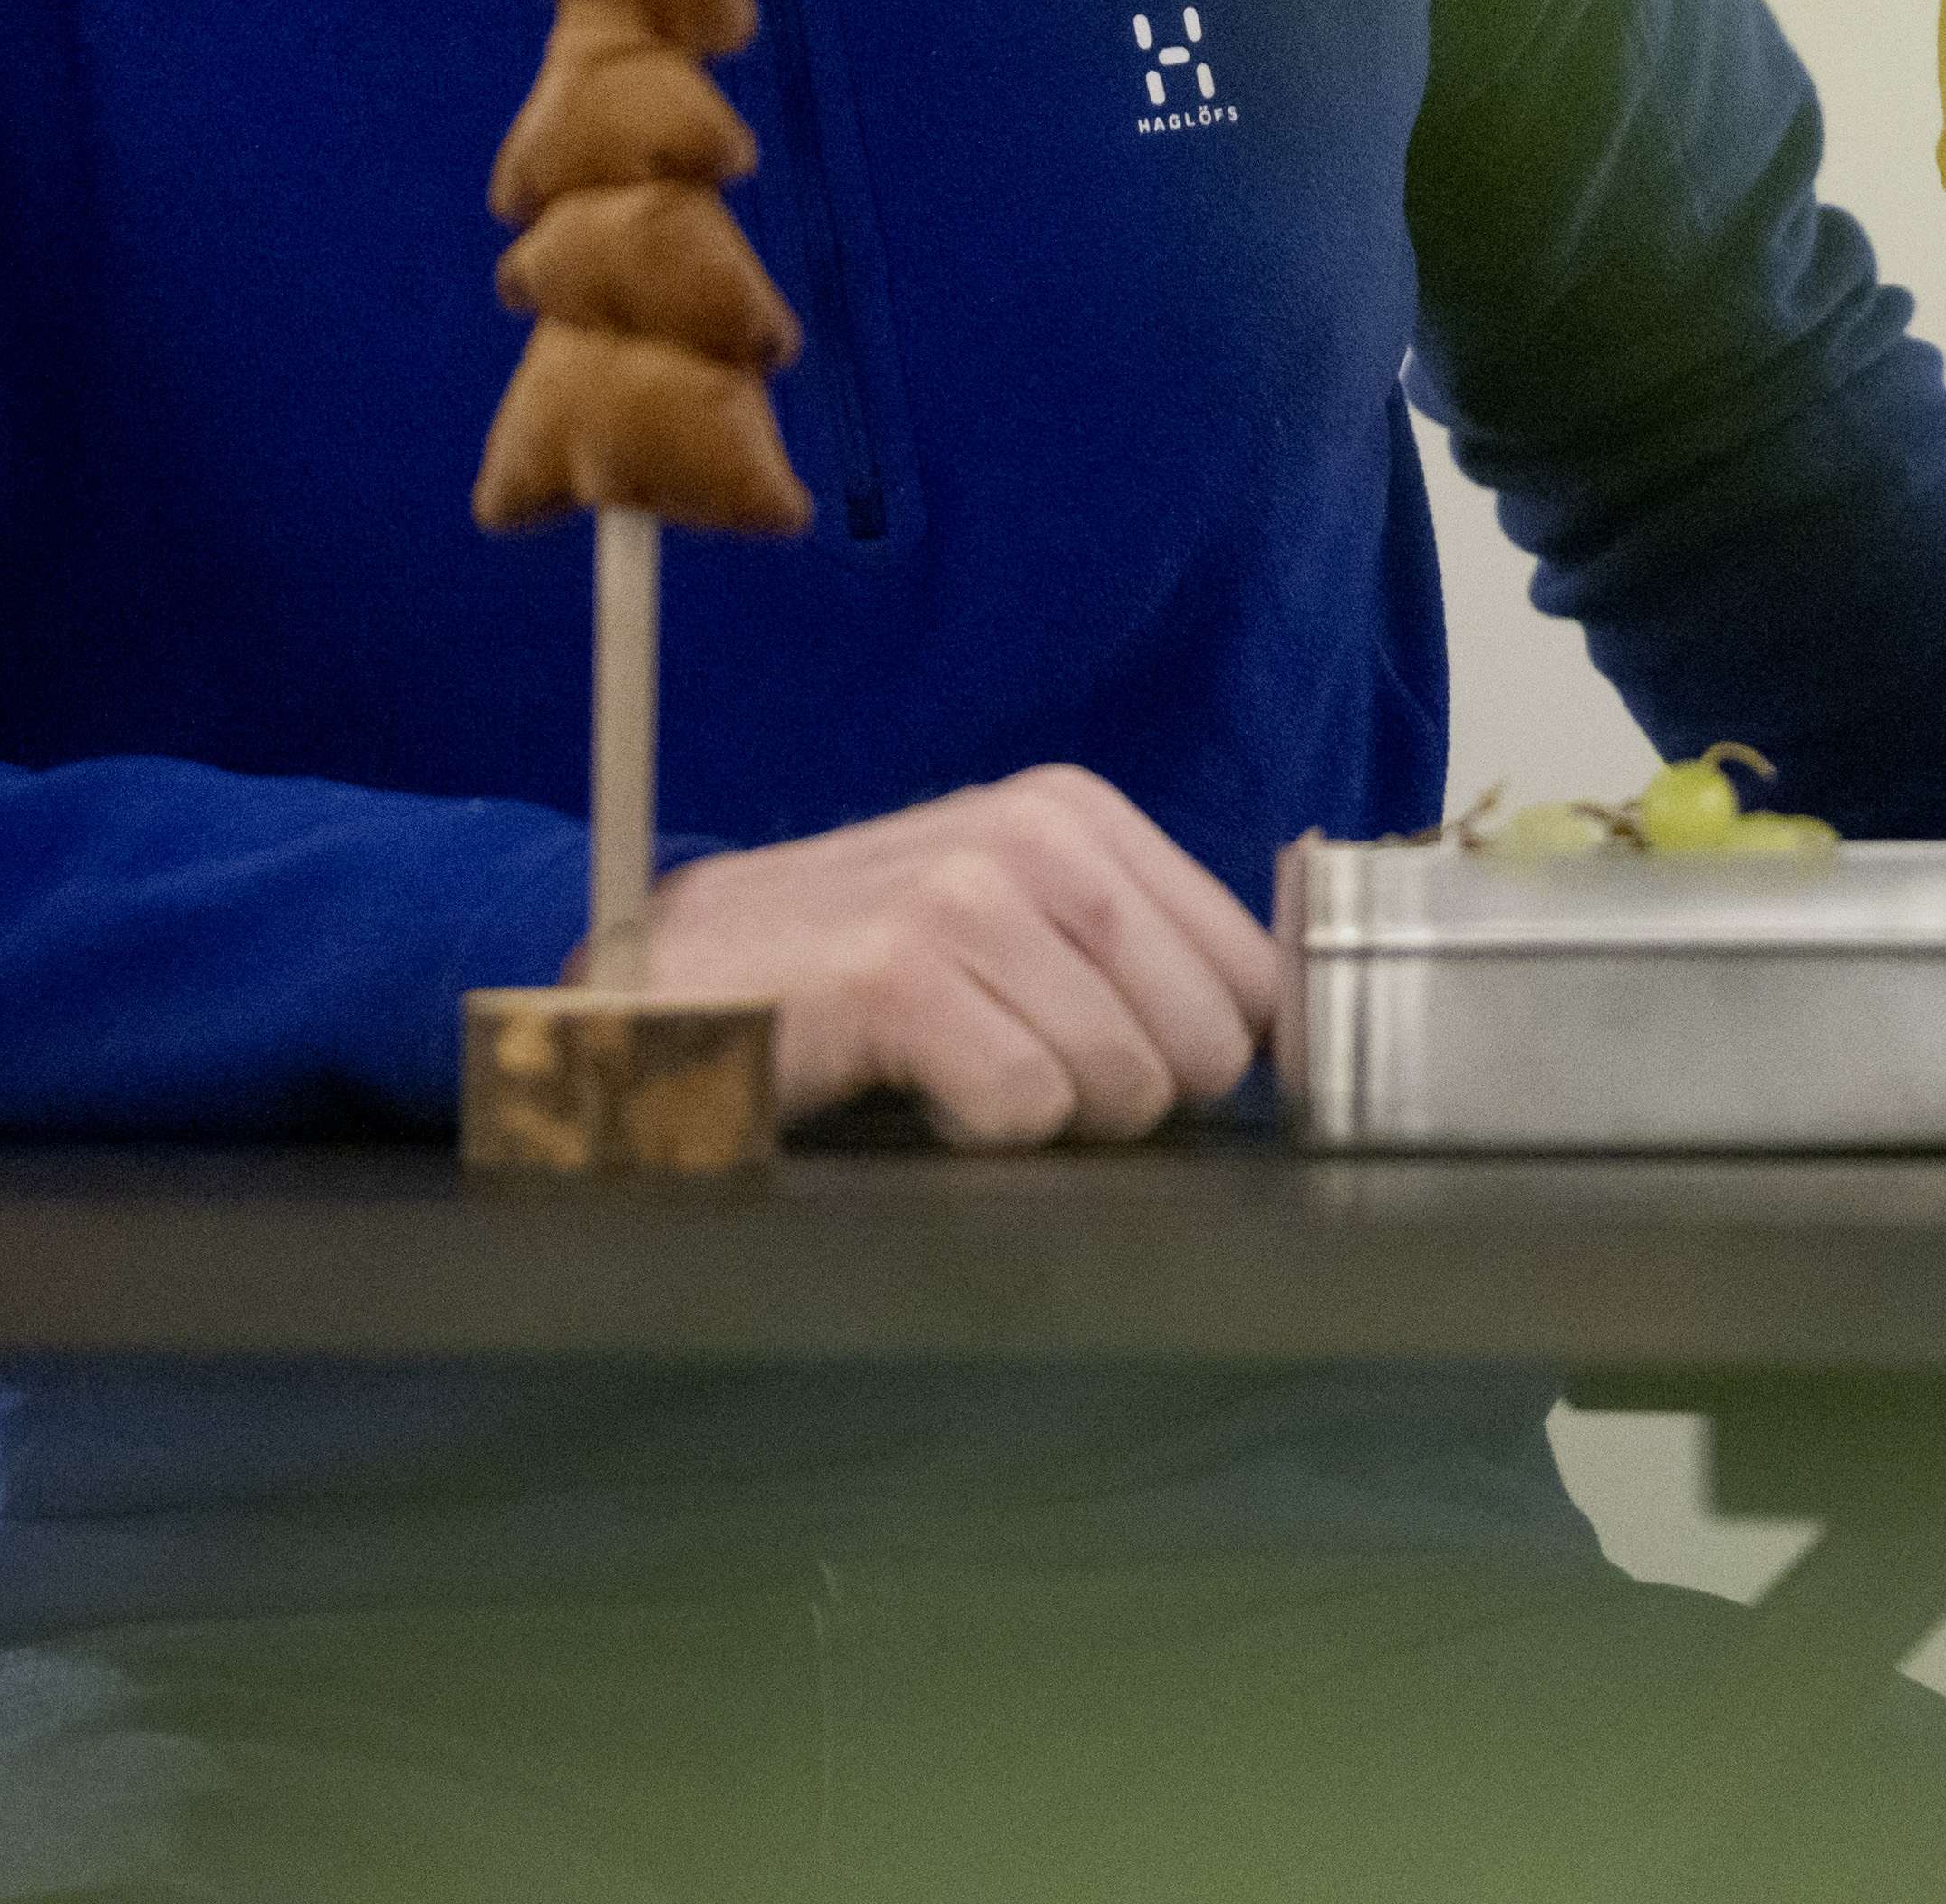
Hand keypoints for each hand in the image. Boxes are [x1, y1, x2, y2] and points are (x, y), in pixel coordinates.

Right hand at [640, 765, 1285, 1145]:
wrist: (666, 988)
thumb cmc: (850, 973)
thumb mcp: (1006, 920)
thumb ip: (1134, 952)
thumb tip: (1279, 1028)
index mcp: (1079, 812)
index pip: (1254, 972)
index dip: (1212, 1055)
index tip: (1138, 1075)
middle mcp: (1035, 833)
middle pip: (1203, 1040)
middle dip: (1126, 1097)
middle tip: (1014, 1070)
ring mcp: (967, 896)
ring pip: (1120, 1082)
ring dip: (1045, 1119)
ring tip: (951, 1070)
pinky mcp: (901, 975)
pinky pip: (1024, 1109)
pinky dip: (975, 1133)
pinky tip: (909, 1089)